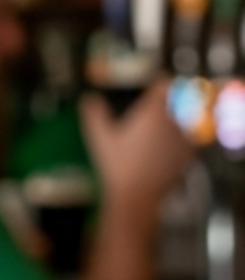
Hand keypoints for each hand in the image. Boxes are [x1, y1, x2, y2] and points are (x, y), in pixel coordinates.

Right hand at [82, 83, 194, 215]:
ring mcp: (184, 139)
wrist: (137, 195)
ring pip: (185, 117)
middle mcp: (173, 122)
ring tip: (160, 126)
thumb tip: (89, 99)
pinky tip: (167, 145)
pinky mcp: (189, 154)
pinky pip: (190, 137)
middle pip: (177, 99)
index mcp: (153, 113)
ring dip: (176, 117)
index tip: (150, 88)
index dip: (157, 84)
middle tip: (153, 108)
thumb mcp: (99, 137)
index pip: (164, 84)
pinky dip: (182, 136)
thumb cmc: (117, 165)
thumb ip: (94, 113)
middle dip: (167, 101)